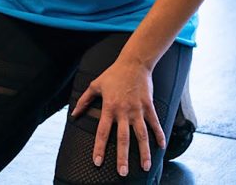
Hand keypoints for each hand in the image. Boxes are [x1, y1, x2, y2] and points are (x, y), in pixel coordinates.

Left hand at [71, 60, 164, 176]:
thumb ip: (84, 100)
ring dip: (143, 152)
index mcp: (109, 107)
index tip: (97, 161)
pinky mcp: (149, 106)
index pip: (103, 132)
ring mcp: (138, 110)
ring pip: (141, 135)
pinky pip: (154, 123)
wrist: (134, 62)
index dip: (100, 148)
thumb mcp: (95, 85)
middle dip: (122, 157)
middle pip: (123, 138)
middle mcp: (124, 111)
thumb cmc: (113, 74)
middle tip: (122, 173)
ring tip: (145, 167)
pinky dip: (159, 134)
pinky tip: (161, 146)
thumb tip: (74, 114)